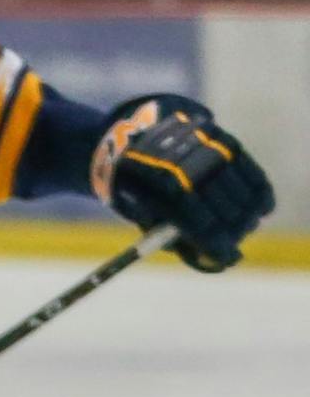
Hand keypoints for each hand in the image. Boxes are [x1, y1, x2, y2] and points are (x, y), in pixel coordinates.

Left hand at [93, 94, 272, 273]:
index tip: (229, 258)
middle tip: (237, 241)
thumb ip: (170, 236)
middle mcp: (186, 166)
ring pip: (240, 189)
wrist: (133, 141)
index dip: (216, 244)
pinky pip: (248, 168)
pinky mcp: (219, 137)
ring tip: (248, 227)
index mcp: (161, 189)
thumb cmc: (138, 188)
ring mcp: (205, 149)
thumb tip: (209, 259)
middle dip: (234, 230)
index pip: (199, 223)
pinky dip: (259, 190)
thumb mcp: (139, 215)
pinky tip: (264, 207)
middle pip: (224, 207)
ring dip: (247, 214)